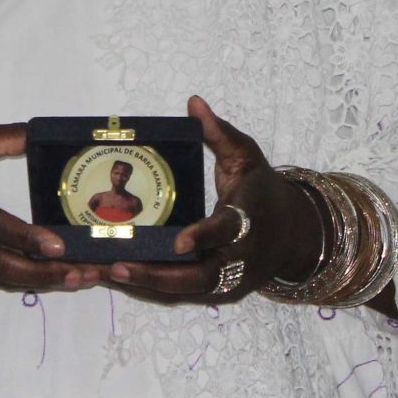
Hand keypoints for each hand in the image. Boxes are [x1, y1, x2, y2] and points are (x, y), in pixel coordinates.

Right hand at [0, 123, 101, 294]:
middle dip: (44, 274)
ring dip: (41, 283)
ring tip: (80, 279)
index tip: (57, 246)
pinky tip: (55, 279)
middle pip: (2, 266)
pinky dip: (25, 282)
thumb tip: (40, 131)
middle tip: (83, 273)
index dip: (25, 238)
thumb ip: (0, 138)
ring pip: (2, 280)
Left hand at [104, 96, 322, 304]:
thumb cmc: (263, 190)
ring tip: (104, 273)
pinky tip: (118, 278)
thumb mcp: (248, 156)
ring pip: (186, 291)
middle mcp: (240, 257)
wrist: (294, 235)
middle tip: (118, 266)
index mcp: (250, 219)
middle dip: (158, 276)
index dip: (205, 236)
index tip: (179, 242)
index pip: (229, 230)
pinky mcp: (219, 293)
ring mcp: (230, 280)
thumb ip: (220, 133)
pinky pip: (182, 294)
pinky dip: (151, 289)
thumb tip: (194, 103)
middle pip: (201, 277)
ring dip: (145, 286)